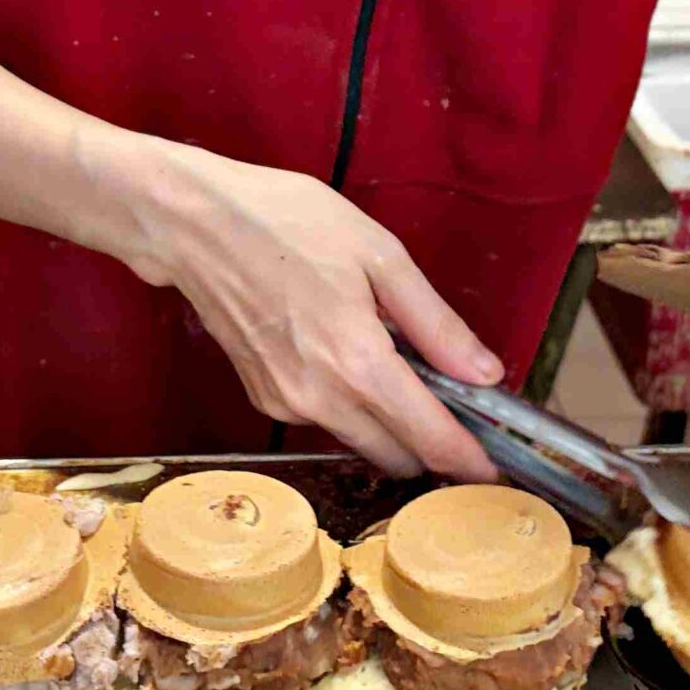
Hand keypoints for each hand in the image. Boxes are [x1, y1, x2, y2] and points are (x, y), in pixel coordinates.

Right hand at [116, 142, 503, 479]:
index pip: (431, 440)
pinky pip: (326, 420)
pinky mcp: (264, 398)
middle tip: (456, 406)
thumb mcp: (379, 255)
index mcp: (358, 364)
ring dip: (392, 426)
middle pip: (399, 456)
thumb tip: (485, 375)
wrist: (194, 225)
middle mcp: (321, 400)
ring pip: (362, 443)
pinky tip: (348, 357)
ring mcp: (287, 404)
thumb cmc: (285, 223)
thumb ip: (436, 324)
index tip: (496, 466)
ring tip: (399, 367)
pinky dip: (351, 406)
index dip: (471, 461)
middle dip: (433, 443)